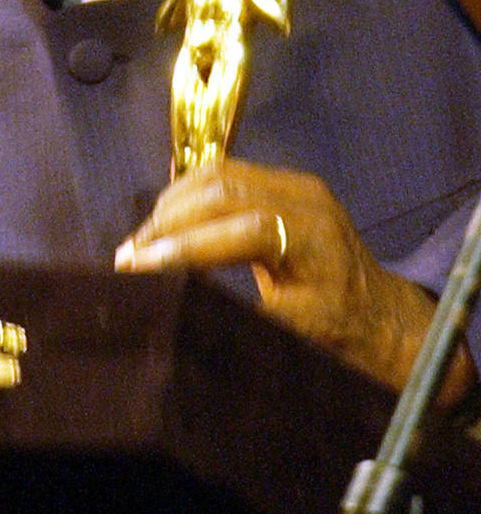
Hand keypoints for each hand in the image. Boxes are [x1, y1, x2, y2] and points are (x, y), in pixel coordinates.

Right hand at [114, 159, 476, 408]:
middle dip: (167, 222)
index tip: (138, 268)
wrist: (385, 319)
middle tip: (128, 257)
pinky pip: (227, 174)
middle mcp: (308, 201)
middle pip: (223, 190)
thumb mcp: (294, 339)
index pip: (241, 228)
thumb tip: (171, 309)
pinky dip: (190, 196)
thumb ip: (240, 318)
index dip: (184, 246)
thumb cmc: (343, 339)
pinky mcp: (286, 183)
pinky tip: (167, 224)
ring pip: (219, 174)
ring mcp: (297, 185)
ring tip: (141, 244)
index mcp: (316, 243)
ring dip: (173, 205)